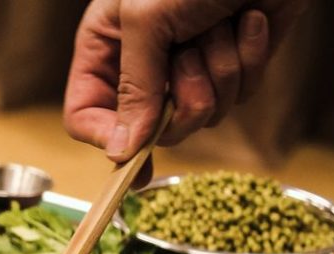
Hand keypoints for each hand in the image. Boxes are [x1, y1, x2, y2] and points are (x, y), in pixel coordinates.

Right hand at [64, 0, 304, 161]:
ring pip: (200, 115)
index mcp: (106, 45)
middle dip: (180, 98)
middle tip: (190, 58)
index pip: (84, 114)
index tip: (130, 154)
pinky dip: (248, 58)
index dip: (104, 138)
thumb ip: (133, 87)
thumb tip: (120, 151)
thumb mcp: (147, 19)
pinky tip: (248, 22)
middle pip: (148, 127)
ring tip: (221, 25)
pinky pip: (238, 94)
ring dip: (219, 71)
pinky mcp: (232, 64)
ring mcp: (191, 67)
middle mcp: (144, 62)